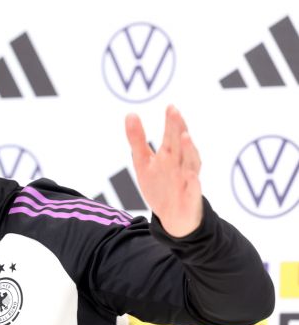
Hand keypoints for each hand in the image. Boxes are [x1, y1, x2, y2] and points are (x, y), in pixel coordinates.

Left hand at [125, 105, 202, 237]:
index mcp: (170, 155)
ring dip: (189, 151)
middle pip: (179, 145)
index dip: (171, 122)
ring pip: (190, 163)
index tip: (170, 107)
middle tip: (174, 112)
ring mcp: (187, 180)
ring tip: (185, 137)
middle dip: (177, 129)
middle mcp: (180, 164)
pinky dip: (193, 182)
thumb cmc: (160, 185)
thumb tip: (130, 114)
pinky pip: (193, 190)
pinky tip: (191, 175)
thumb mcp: (143, 162)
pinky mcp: (191, 198)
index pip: (171, 136)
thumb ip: (137, 140)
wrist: (172, 217)